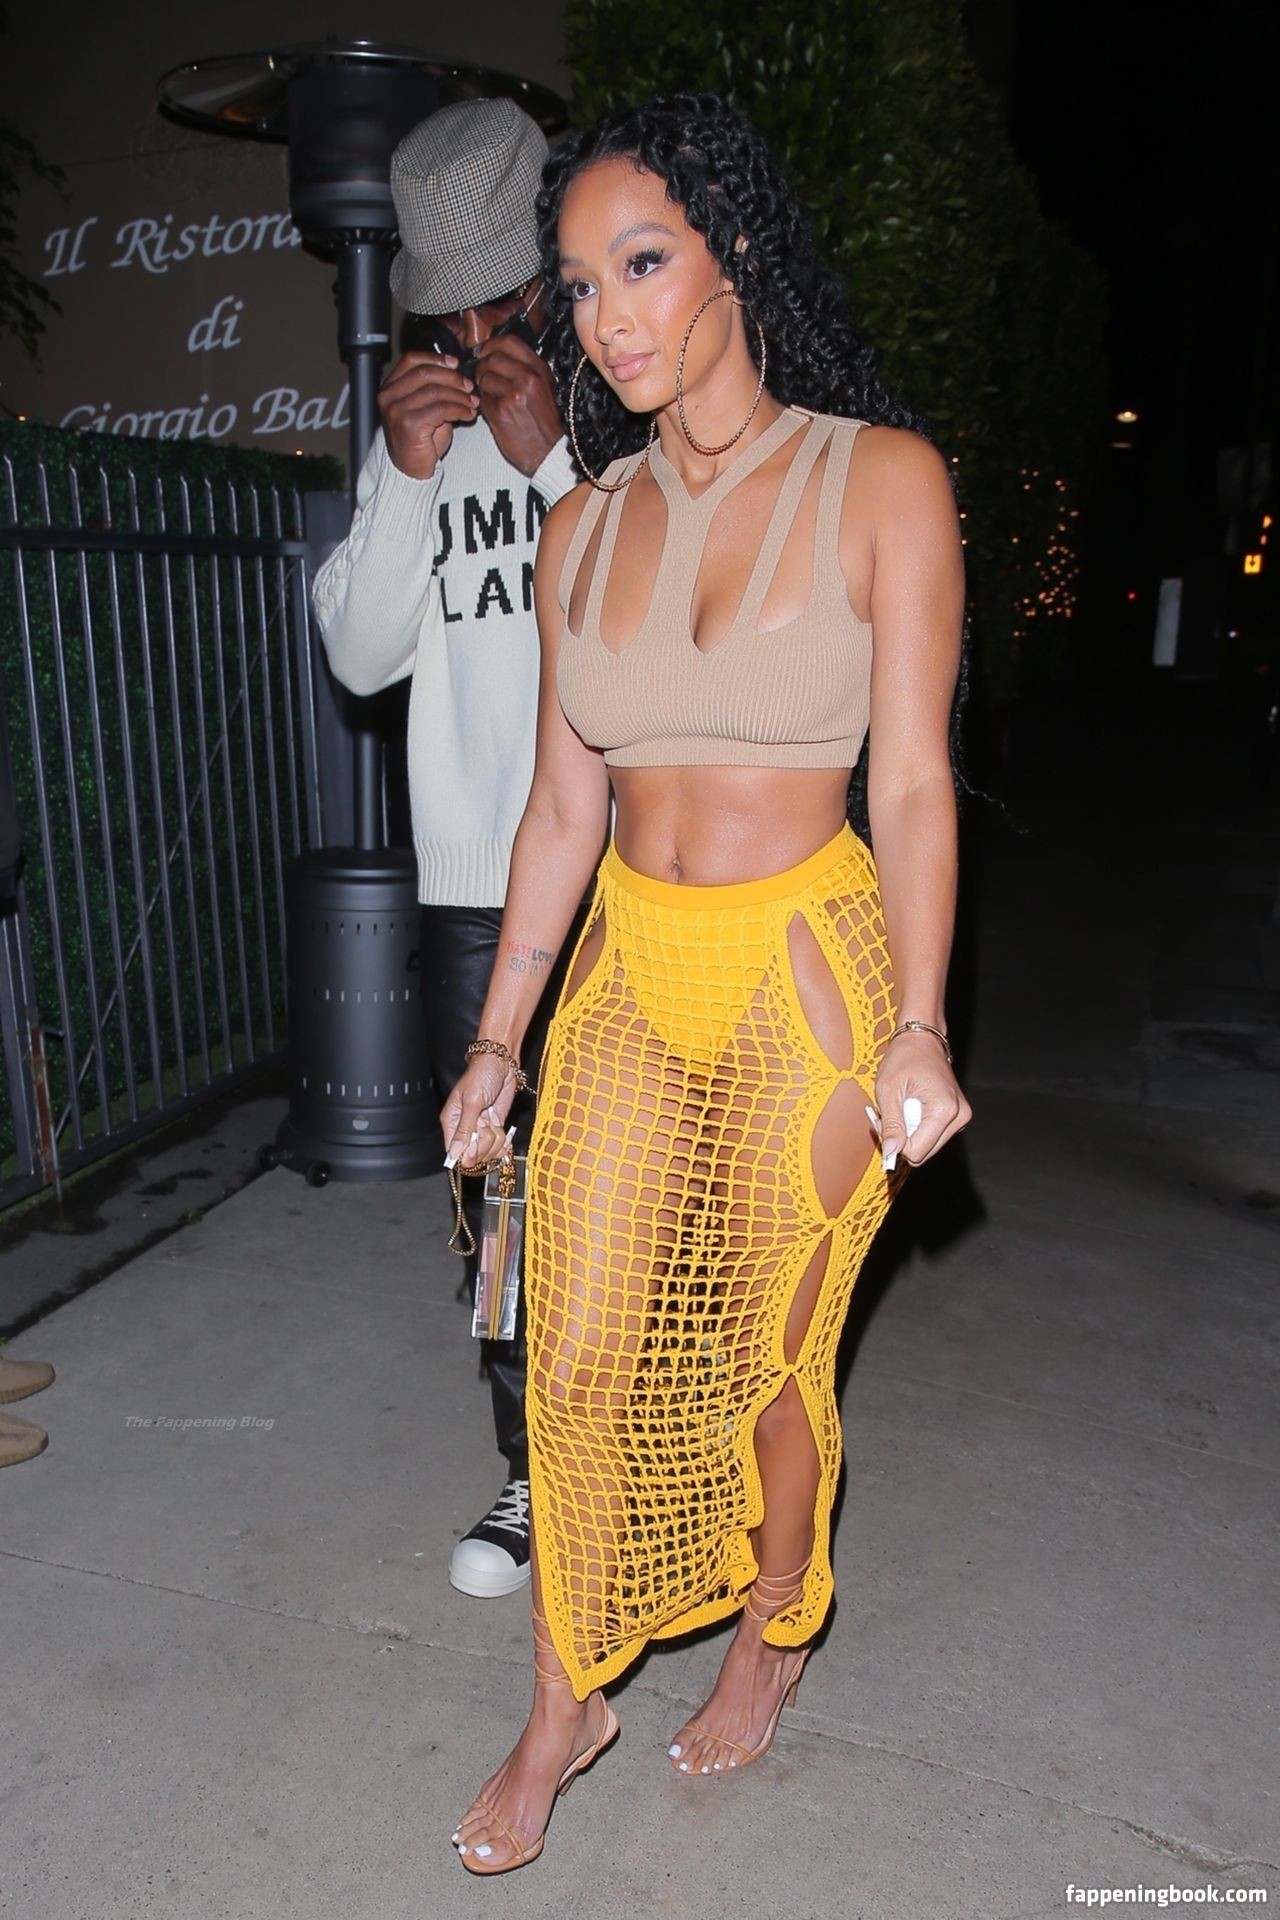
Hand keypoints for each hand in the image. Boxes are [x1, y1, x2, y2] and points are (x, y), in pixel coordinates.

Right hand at [377, 350, 478, 479]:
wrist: (411, 470)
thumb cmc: (420, 439)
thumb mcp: (424, 406)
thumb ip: (433, 387)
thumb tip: (456, 370)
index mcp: (390, 387)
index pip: (412, 360)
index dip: (436, 358)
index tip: (455, 364)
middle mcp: (388, 396)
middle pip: (425, 373)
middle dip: (453, 378)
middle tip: (469, 386)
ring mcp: (396, 410)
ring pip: (436, 391)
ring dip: (460, 396)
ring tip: (472, 403)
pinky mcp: (409, 424)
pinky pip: (441, 409)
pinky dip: (459, 409)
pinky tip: (468, 415)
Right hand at [440, 1056, 518, 1170]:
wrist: (502, 1064)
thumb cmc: (481, 1075)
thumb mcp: (472, 1101)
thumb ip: (464, 1129)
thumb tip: (454, 1154)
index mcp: (452, 1122)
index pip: (454, 1151)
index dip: (466, 1153)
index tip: (476, 1143)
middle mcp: (465, 1129)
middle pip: (473, 1155)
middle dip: (484, 1141)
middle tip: (484, 1121)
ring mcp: (481, 1130)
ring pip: (489, 1152)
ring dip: (496, 1138)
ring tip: (492, 1118)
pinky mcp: (495, 1128)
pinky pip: (500, 1147)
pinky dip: (505, 1141)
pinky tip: (504, 1130)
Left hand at [472, 333, 560, 475]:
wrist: (549, 452)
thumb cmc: (546, 424)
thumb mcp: (545, 389)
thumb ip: (527, 370)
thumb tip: (501, 355)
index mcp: (539, 370)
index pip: (509, 342)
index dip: (491, 344)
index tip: (484, 350)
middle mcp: (528, 378)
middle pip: (492, 358)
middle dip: (482, 367)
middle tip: (482, 376)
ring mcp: (514, 394)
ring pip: (483, 377)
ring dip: (481, 387)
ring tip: (491, 396)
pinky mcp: (501, 411)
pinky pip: (482, 399)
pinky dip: (483, 404)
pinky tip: (494, 411)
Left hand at [869, 1032, 970, 1171]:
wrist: (922, 1039)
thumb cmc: (904, 1058)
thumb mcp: (888, 1091)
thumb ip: (891, 1125)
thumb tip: (891, 1154)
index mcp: (945, 1110)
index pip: (917, 1151)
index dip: (895, 1143)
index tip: (882, 1122)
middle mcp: (959, 1116)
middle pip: (923, 1152)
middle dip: (901, 1139)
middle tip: (887, 1115)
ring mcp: (961, 1117)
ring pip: (927, 1146)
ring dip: (908, 1134)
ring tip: (899, 1108)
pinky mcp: (957, 1116)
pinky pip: (932, 1136)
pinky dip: (917, 1128)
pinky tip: (909, 1109)